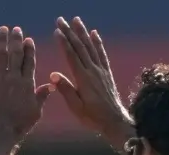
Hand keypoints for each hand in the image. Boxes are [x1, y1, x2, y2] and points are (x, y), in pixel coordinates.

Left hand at [0, 26, 52, 142]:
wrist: (0, 131)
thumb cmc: (19, 124)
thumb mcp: (36, 111)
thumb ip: (42, 96)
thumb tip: (50, 85)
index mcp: (27, 83)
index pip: (29, 61)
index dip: (29, 49)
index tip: (28, 40)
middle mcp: (14, 78)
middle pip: (16, 53)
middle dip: (17, 40)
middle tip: (16, 29)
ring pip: (1, 55)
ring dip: (2, 40)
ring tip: (3, 30)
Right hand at [51, 16, 133, 149]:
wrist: (114, 120)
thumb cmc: (92, 117)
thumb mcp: (75, 107)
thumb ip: (66, 90)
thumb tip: (53, 75)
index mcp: (83, 79)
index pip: (71, 56)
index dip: (64, 42)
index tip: (57, 31)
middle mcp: (93, 71)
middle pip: (80, 47)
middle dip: (70, 32)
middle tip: (61, 20)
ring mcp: (101, 70)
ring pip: (90, 47)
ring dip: (82, 32)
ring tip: (76, 20)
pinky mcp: (106, 72)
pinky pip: (101, 53)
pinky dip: (97, 42)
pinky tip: (94, 33)